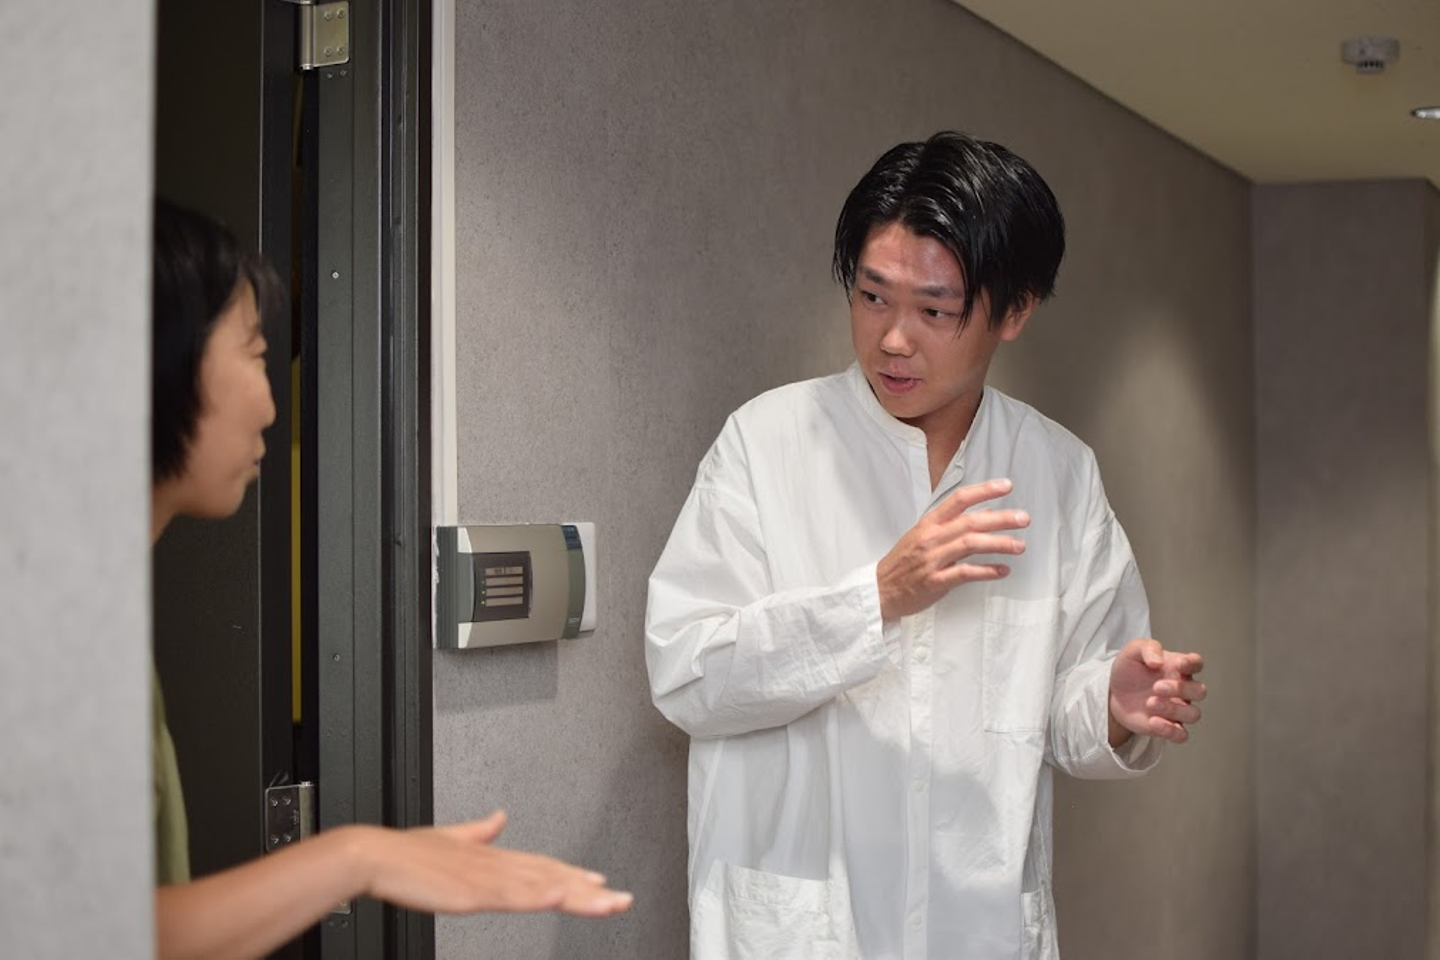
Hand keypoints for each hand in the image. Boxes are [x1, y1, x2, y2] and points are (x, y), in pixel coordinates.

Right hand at [354, 811, 632, 916]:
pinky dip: (538, 895)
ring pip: (543, 886)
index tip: (600, 882)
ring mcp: (488, 877)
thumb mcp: (451, 838)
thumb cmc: (408, 853)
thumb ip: (479, 831)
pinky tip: (560, 896)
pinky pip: (512, 895)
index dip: (574, 874)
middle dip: (589, 890)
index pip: (543, 865)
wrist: (377, 855)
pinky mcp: (473, 891)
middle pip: (552, 877)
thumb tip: (499, 817)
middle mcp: (497, 864)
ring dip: (578, 896)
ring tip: (608, 903)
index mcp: (493, 855)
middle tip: (621, 899)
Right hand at [877, 478, 1028, 620]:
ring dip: (999, 544)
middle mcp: (931, 538)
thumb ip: (950, 524)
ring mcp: (933, 559)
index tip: (1006, 486)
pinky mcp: (936, 581)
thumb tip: (982, 512)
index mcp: (929, 523)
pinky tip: (1003, 570)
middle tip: (1023, 518)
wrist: (879, 590)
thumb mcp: (922, 536)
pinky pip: (966, 573)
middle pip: (971, 521)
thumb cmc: (902, 563)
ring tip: (1019, 545)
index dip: (984, 490)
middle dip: (1001, 518)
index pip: (959, 500)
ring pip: (971, 544)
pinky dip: (987, 571)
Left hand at [1108, 639, 1205, 746]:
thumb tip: (1159, 662)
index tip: (1178, 665)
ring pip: (1193, 714)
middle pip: (1200, 691)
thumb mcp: (1133, 651)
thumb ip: (1148, 648)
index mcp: (1178, 668)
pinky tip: (1153, 722)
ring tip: (1150, 703)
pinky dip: (1170, 731)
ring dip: (1173, 710)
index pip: (1197, 663)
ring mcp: (1178, 709)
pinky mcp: (1168, 727)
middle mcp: (1183, 689)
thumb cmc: (1129, 669)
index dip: (1192, 664)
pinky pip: (1182, 735)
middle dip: (1181, 689)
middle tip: (1156, 687)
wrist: (1114, 693)